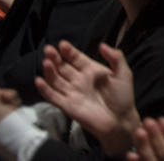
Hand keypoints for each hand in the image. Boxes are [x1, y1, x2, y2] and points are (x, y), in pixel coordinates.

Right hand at [35, 41, 138, 155]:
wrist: (120, 120)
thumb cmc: (123, 96)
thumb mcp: (123, 73)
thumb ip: (115, 57)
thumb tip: (102, 45)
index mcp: (91, 70)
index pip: (76, 58)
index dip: (69, 51)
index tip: (62, 44)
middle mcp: (79, 80)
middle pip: (63, 67)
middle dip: (55, 58)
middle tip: (48, 49)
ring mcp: (72, 93)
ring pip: (56, 80)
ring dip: (49, 71)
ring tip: (46, 62)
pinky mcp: (67, 106)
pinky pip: (53, 97)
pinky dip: (45, 89)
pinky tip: (39, 80)